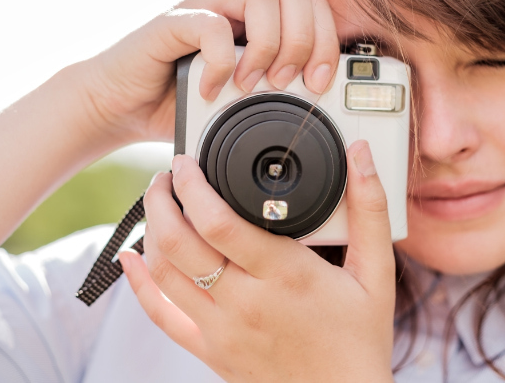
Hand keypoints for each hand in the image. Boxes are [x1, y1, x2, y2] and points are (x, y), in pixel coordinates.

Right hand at [82, 0, 339, 142]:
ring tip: (252, 84)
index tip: (319, 84)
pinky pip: (211, 25)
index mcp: (256, 21)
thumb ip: (275, 97)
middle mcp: (233, 6)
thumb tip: (319, 108)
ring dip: (268, 45)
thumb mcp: (240, 106)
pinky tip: (213, 90)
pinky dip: (221, 62)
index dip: (325, 40)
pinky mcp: (171, 23)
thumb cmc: (178, 105)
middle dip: (304, 41)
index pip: (310, 3)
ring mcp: (203, 9)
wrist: (119, 107)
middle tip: (288, 83)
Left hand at [120, 140, 395, 381]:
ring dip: (151, 231)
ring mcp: (222, 329)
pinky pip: (162, 317)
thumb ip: (371, 208)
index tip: (187, 162)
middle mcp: (245, 302)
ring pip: (164, 273)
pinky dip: (139, 285)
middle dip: (162, 200)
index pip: (218, 221)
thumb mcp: (376, 272)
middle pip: (180, 242)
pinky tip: (128, 259)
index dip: (193, 184)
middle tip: (165, 176)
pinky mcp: (210, 350)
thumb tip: (361, 154)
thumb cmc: (360, 337)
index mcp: (285, 275)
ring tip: (157, 204)